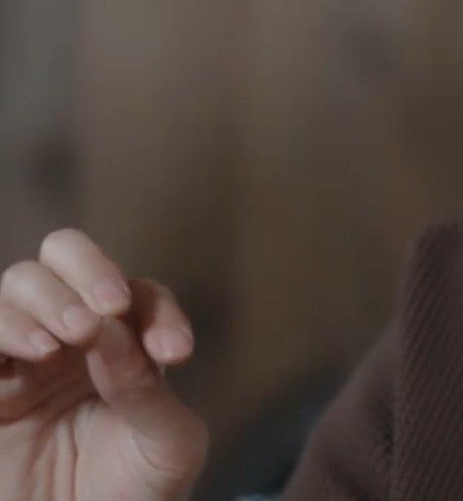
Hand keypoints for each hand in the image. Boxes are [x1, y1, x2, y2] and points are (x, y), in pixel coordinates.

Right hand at [0, 229, 206, 499]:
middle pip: (63, 257)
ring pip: (18, 285)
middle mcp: (73, 338)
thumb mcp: (168, 442)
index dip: (155, 310)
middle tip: (104, 314)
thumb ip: (145, 385)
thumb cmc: (140, 492)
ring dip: (44, 300)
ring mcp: (23, 360)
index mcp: (126, 343)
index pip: (138, 292)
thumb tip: (110, 329)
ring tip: (68, 339)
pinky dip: (3, 331)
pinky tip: (35, 354)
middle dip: (86, 271)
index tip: (173, 353)